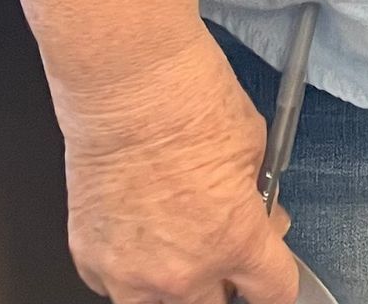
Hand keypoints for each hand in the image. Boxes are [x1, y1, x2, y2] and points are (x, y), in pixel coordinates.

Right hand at [56, 25, 300, 303]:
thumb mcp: (254, 145)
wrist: (127, 84)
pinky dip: (130, 268)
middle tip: (222, 251)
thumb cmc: (187, 101)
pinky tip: (138, 230)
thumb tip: (257, 212)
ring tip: (176, 243)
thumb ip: (256, 196)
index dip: (276, 283)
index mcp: (235, 242)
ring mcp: (131, 274)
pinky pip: (116, 285)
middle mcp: (184, 272)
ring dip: (175, 286)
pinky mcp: (91, 261)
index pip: (273, 293)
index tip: (270, 278)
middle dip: (224, 283)